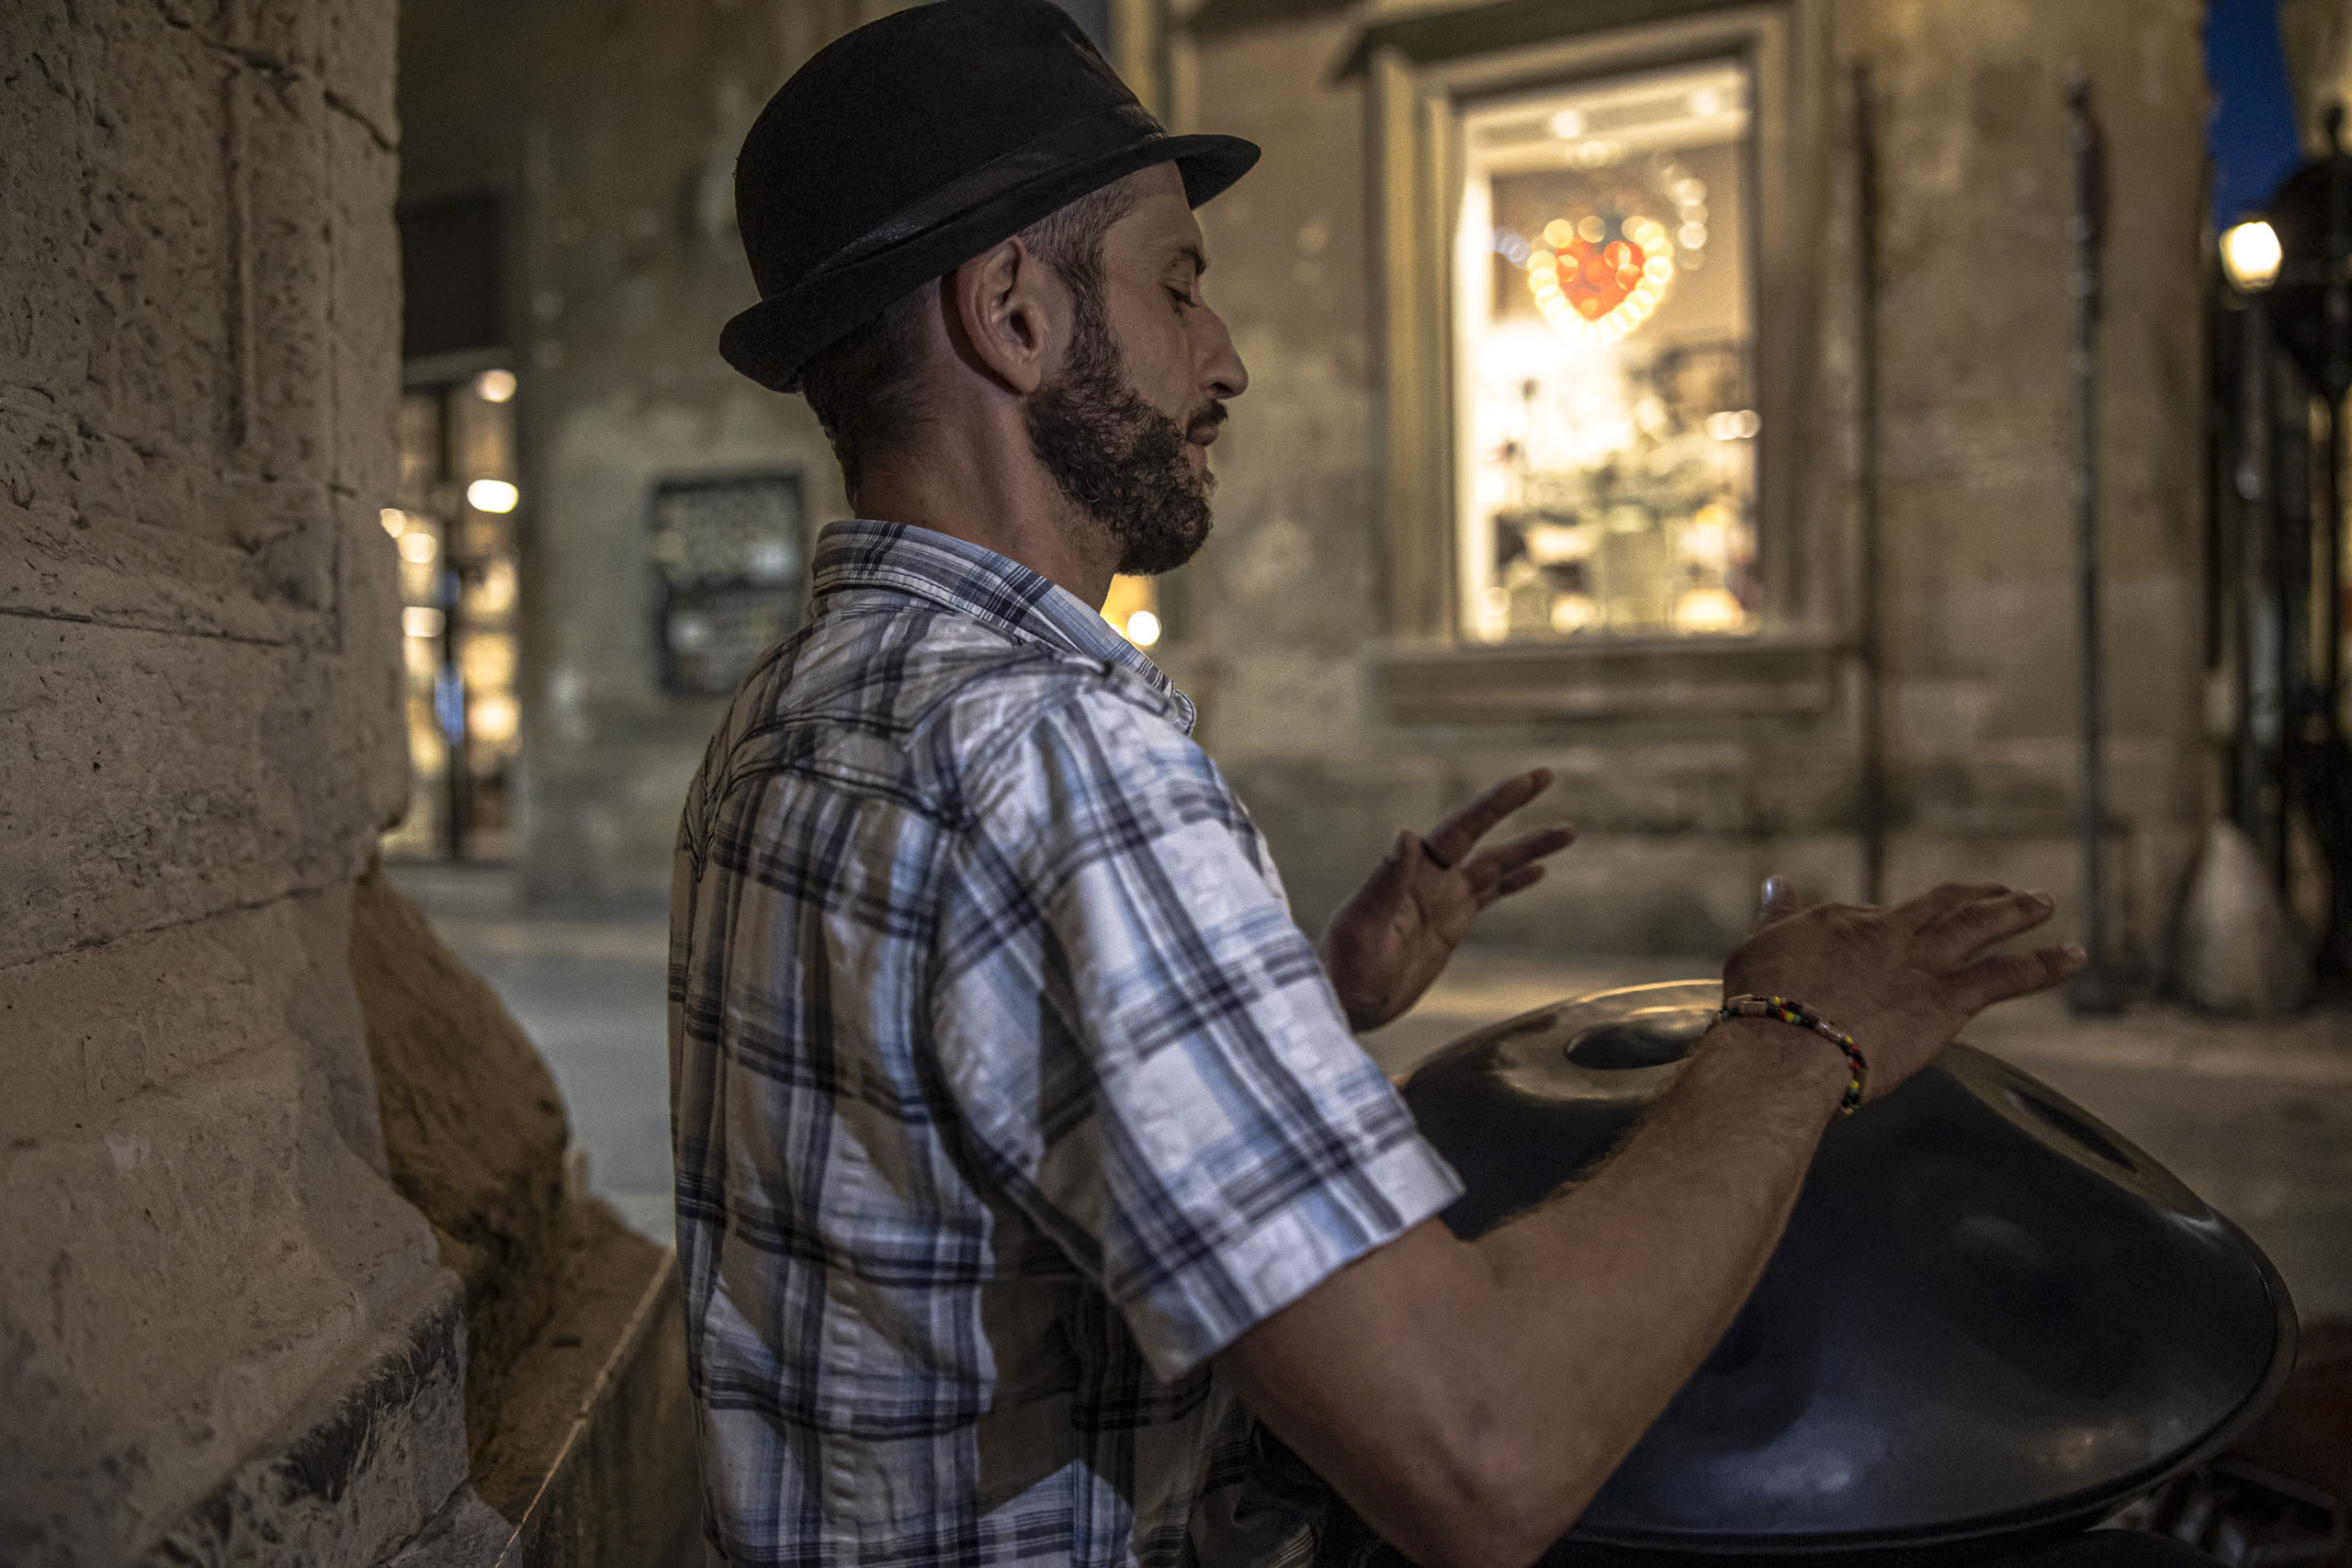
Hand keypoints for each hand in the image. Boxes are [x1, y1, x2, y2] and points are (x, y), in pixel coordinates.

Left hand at [1319, 769, 1575, 1031]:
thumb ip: (1384, 883)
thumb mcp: (1362, 927)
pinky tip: (1538, 872)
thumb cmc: (1344, 968)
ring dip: (1529, 849)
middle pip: (1482, 836)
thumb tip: (1407, 835)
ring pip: (1494, 866)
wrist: (1342, 1004)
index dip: (1496, 803)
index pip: (1461, 829)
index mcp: (1412, 874)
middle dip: (1513, 807)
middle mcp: (1429, 879)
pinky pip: (1488, 897)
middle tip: (1546, 775)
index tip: (1528, 781)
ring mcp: (1441, 901)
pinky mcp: (1448, 927)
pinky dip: (1513, 882)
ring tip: (1568, 831)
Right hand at [1722, 878, 2085, 1097]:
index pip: (1871, 919)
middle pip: (1939, 905)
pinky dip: (2043, 964)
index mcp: (1841, 921)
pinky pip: (2005, 976)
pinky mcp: (1946, 1001)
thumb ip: (1779, 918)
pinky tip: (2074, 954)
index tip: (1886, 942)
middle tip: (1998, 890)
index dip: (1882, 931)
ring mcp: (1921, 964)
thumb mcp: (1758, 948)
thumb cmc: (1761, 1008)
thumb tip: (1777, 883)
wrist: (1786, 1049)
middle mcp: (1888, 932)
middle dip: (1970, 896)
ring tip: (2040, 902)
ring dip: (2012, 911)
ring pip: (1977, 926)